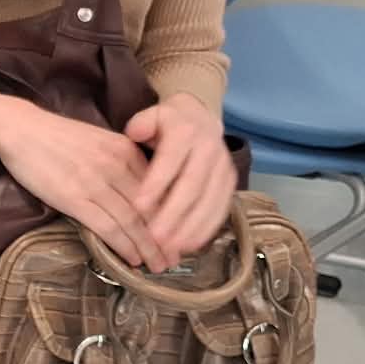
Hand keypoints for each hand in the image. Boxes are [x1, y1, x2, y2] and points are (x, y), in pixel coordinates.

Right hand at [0, 96, 161, 270]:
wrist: (21, 129)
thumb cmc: (56, 136)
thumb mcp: (99, 140)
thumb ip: (121, 161)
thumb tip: (139, 190)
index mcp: (125, 150)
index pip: (158, 188)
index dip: (173, 215)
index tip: (181, 233)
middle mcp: (116, 166)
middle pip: (149, 208)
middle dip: (166, 237)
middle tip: (176, 258)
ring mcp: (95, 183)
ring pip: (132, 222)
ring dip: (148, 247)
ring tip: (159, 265)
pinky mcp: (74, 198)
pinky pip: (107, 227)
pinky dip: (123, 246)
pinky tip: (132, 259)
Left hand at [126, 94, 237, 270]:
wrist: (201, 117)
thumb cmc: (166, 123)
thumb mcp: (150, 115)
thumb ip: (140, 124)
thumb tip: (134, 133)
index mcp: (186, 132)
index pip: (171, 159)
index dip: (156, 183)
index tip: (138, 206)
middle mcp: (209, 150)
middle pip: (192, 186)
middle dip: (174, 214)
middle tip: (154, 237)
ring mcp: (223, 168)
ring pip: (209, 201)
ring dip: (190, 228)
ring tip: (170, 248)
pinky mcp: (230, 183)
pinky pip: (220, 209)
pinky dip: (206, 229)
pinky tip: (189, 245)